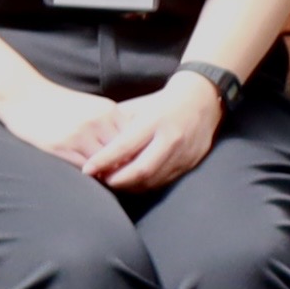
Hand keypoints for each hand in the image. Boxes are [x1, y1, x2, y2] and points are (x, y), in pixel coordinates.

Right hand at [0, 72, 134, 176]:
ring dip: (110, 175)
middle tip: (130, 182)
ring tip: (112, 184)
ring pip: (106, 164)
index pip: (135, 140)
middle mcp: (97, 121)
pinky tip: (93, 179)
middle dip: (126, 168)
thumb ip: (110, 123)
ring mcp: (79, 134)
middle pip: (124, 154)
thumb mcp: (90, 106)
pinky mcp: (61, 146)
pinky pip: (85, 169)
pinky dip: (92, 176)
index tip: (138, 166)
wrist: (21, 94)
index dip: (138, 155)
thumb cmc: (56, 103)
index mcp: (108, 110)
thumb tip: (130, 149)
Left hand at [87, 72, 229, 193]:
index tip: (87, 170)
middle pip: (141, 169)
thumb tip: (93, 144)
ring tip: (114, 184)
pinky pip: (165, 182)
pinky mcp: (191, 164)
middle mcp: (170, 139)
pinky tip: (133, 184)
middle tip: (100, 181)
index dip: (104, 160)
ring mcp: (183, 153)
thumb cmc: (160, 104)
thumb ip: (118, 126)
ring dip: (131, 186)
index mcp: (153, 121)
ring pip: (154, 180)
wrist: (202, 101)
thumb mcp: (137, 108)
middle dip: (118, 180)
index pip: (124, 146)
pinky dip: (146, 186)